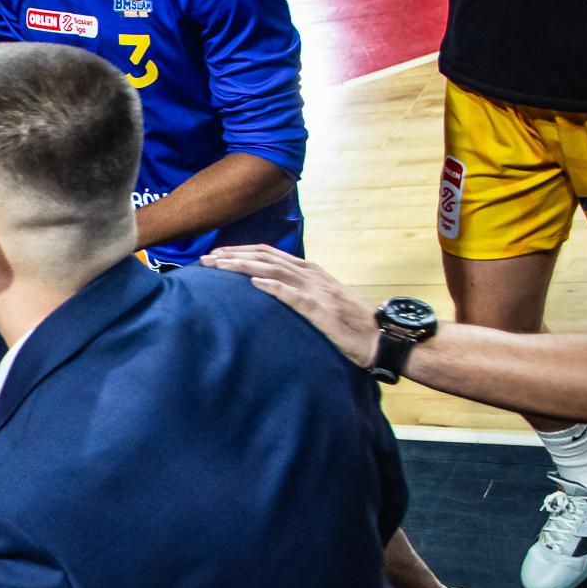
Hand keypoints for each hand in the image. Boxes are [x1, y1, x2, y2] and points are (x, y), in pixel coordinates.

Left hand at [199, 245, 372, 364]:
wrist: (379, 336)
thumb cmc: (350, 322)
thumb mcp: (322, 299)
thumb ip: (299, 290)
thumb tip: (271, 288)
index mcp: (310, 271)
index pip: (270, 254)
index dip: (242, 252)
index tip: (218, 254)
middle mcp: (311, 275)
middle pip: (266, 258)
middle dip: (235, 256)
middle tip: (207, 259)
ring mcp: (317, 290)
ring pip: (274, 271)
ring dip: (244, 267)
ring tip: (219, 267)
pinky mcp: (321, 309)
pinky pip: (294, 295)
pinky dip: (273, 287)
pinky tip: (254, 284)